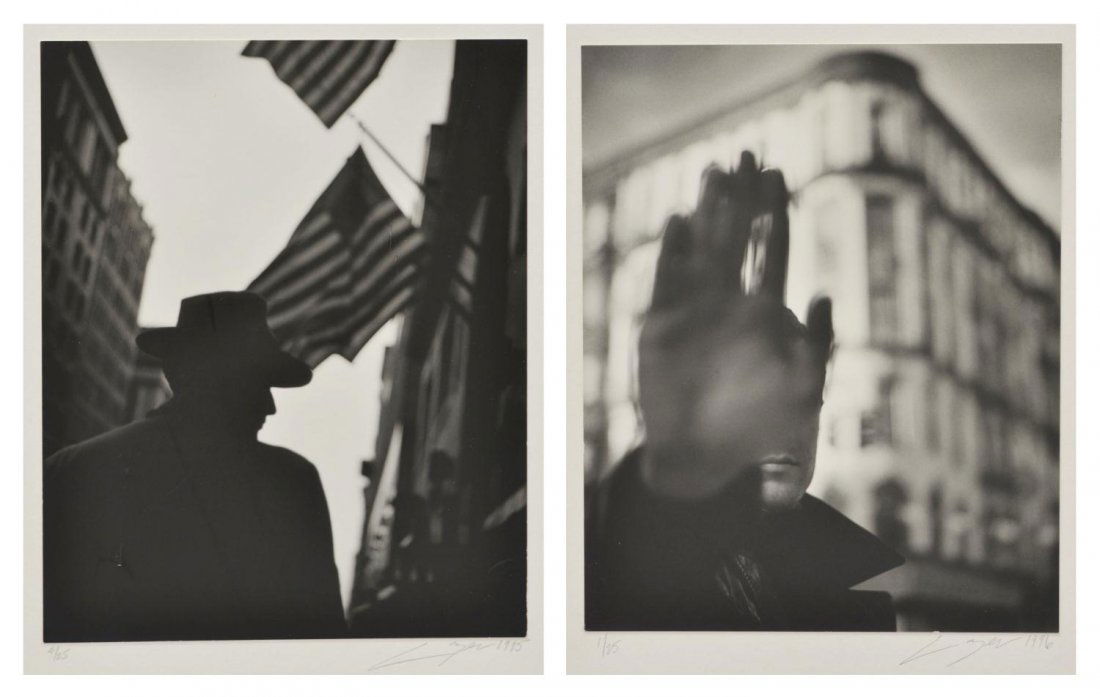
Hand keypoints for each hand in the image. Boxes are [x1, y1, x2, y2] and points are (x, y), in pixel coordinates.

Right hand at [637, 152, 833, 506]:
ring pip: (702, 250)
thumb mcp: (805, 388)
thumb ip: (816, 344)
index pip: (771, 249)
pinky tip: (679, 222)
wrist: (708, 457)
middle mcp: (729, 304)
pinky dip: (673, 253)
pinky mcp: (662, 326)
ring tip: (714, 170)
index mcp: (765, 312)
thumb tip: (821, 295)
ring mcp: (695, 312)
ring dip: (708, 211)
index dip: (774, 211)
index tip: (777, 173)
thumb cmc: (763, 428)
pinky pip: (667, 281)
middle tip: (747, 152)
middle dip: (742, 196)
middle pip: (736, 237)